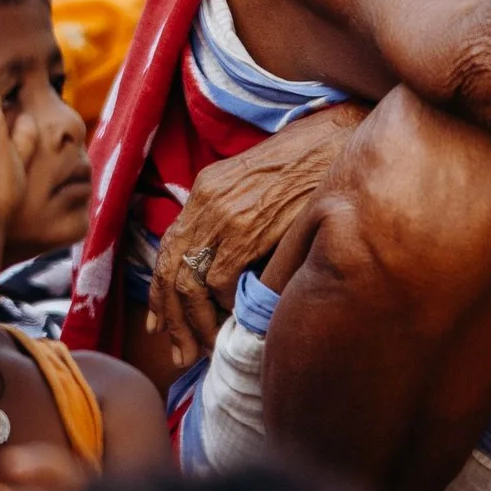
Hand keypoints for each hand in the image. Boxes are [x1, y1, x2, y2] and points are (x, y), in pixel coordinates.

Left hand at [146, 103, 362, 368]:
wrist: (331, 141)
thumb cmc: (304, 162)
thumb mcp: (255, 183)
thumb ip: (234, 217)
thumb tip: (226, 267)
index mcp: (204, 188)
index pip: (168, 248)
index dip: (160, 291)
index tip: (162, 323)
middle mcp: (205, 201)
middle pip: (169, 269)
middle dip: (170, 317)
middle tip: (178, 350)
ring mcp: (223, 216)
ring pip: (188, 282)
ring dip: (193, 322)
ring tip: (203, 346)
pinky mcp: (246, 230)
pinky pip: (219, 280)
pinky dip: (222, 305)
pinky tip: (233, 319)